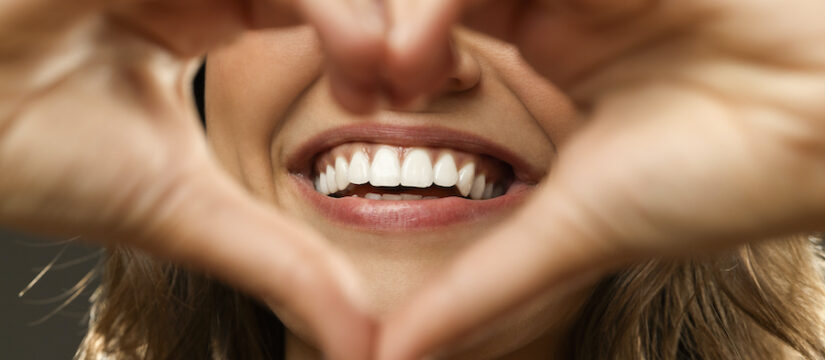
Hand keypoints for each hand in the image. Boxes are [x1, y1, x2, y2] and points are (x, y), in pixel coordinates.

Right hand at [0, 1, 384, 357]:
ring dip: (353, 13)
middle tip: (414, 81)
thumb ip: (278, 263)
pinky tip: (350, 52)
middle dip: (387, 20)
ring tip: (380, 74)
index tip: (405, 98)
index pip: (329, 6)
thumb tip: (360, 342)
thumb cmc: (40, 158)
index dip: (377, 43)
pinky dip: (318, 3)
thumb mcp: (186, 211)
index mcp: (212, 15)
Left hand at [378, 1, 824, 357]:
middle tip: (362, 85)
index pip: (433, 29)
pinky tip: (434, 37)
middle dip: (378, 28)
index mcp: (550, 53)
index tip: (359, 105)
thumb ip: (479, 289)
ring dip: (414, 10)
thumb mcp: (570, 232)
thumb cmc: (718, 180)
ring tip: (402, 69)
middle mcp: (558, 2)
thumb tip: (393, 357)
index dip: (381, 58)